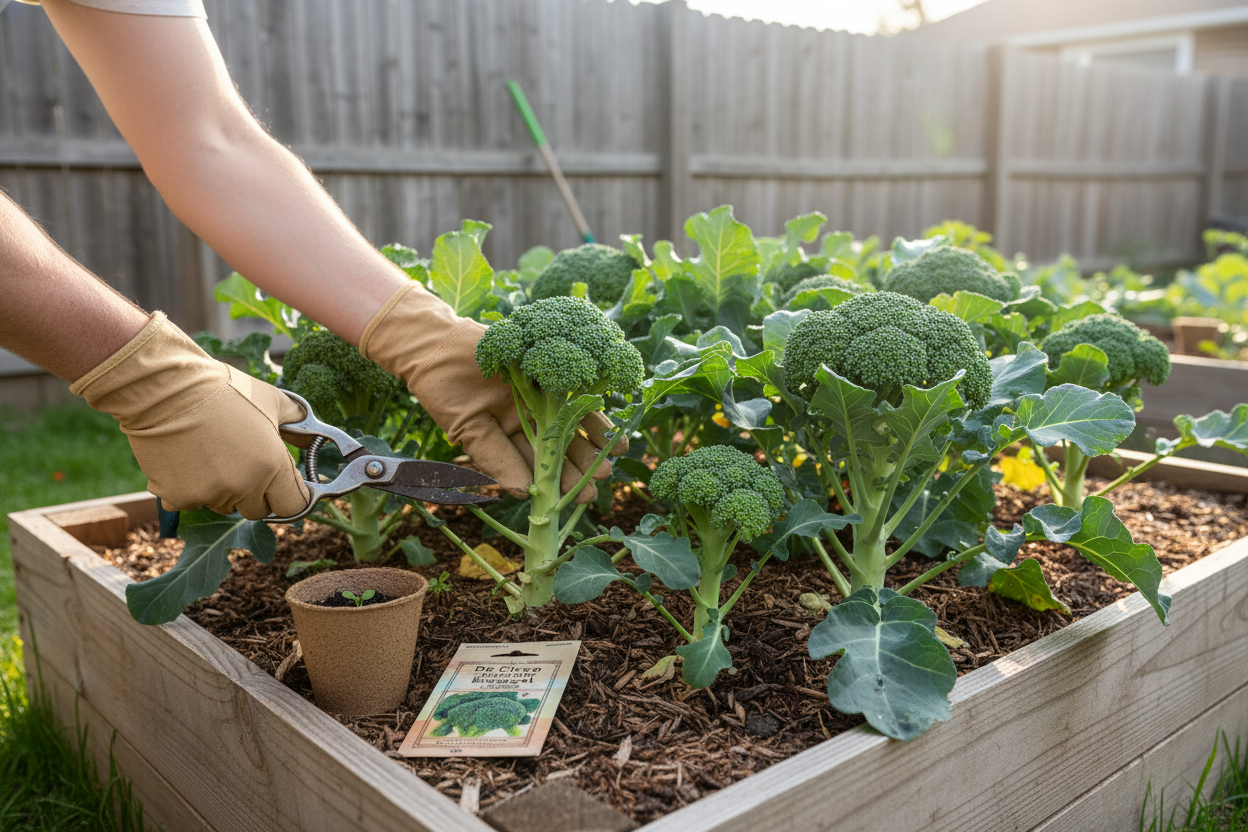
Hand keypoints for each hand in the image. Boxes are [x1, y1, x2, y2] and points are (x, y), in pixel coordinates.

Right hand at [71, 313, 309, 519]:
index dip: (290, 496)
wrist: (166, 387)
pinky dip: (190, 488)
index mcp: (271, 466)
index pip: (293, 506)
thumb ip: (298, 425)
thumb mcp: (272, 401)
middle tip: (244, 462)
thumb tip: (312, 439)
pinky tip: (186, 459)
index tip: (285, 486)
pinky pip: (191, 503)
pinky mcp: (176, 497)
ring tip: (212, 452)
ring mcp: (208, 495)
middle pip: (258, 510)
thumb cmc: (224, 390)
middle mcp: (243, 487)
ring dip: (223, 489)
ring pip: (224, 505)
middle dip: (256, 492)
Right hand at [360, 285, 626, 502]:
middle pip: (562, 447)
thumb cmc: (445, 392)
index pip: (539, 467)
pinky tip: (608, 413)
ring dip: (594, 437)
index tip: (580, 500)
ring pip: (572, 421)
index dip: (560, 483)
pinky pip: (573, 385)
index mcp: (511, 439)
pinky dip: (590, 400)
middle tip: (601, 480)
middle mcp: (530, 421)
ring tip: (616, 452)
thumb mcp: (468, 429)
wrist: (437, 346)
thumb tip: (521, 492)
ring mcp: (540, 395)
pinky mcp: (546, 368)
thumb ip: (494, 458)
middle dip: (582, 464)